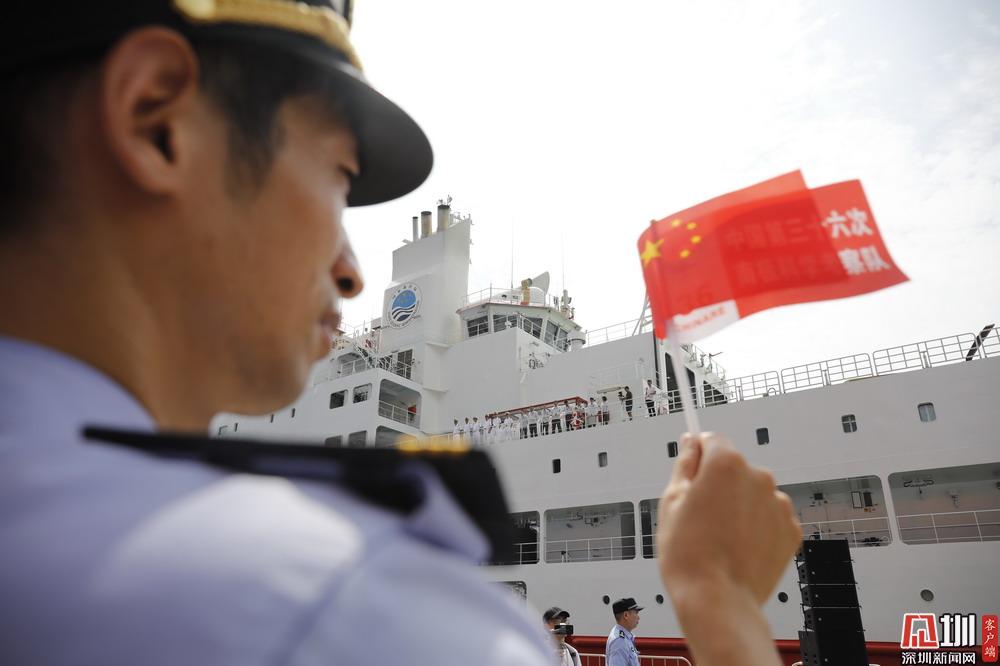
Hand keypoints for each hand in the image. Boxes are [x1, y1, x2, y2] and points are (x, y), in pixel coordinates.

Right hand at [656, 432, 800, 607]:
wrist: (717, 601)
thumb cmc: (690, 556)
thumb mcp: (671, 502)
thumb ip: (685, 465)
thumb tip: (690, 444)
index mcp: (726, 464)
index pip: (713, 440)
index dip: (698, 456)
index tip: (692, 472)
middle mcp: (758, 477)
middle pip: (735, 468)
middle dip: (719, 484)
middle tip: (700, 515)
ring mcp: (778, 504)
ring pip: (753, 493)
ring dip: (740, 505)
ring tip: (720, 537)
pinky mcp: (791, 530)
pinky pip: (770, 517)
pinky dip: (757, 527)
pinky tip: (738, 546)